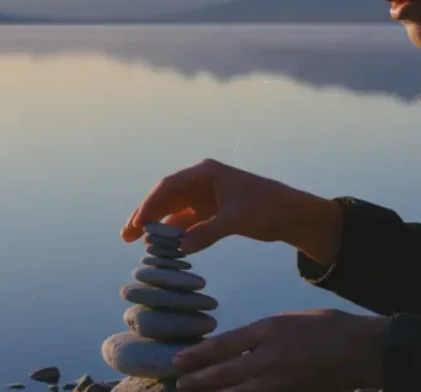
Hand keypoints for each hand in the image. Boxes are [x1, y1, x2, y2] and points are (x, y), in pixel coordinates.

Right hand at [120, 158, 341, 261]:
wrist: (294, 216)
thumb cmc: (269, 209)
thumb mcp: (238, 220)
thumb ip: (208, 232)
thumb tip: (180, 248)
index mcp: (206, 173)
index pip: (169, 187)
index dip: (150, 205)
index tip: (138, 223)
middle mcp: (201, 181)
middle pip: (165, 197)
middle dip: (145, 215)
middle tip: (126, 235)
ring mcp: (205, 196)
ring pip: (172, 209)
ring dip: (156, 225)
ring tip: (134, 240)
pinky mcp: (210, 211)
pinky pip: (184, 220)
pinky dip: (173, 232)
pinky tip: (161, 245)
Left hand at [172, 309, 388, 391]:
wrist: (366, 349)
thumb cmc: (329, 327)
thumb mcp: (288, 321)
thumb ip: (262, 335)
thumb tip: (238, 349)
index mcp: (268, 331)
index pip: (222, 346)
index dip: (197, 355)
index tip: (178, 360)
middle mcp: (270, 357)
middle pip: (225, 372)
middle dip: (199, 380)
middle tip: (178, 384)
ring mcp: (282, 380)